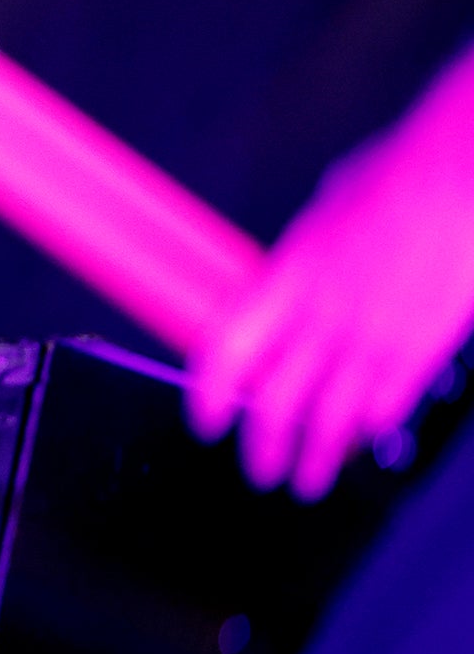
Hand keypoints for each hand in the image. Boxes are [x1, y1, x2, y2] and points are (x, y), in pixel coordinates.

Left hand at [187, 47, 473, 498]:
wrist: (459, 173)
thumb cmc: (396, 175)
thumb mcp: (324, 212)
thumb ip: (301, 261)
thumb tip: (286, 279)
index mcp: (285, 276)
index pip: (225, 352)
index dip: (207, 395)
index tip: (205, 419)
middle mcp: (321, 315)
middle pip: (274, 402)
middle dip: (262, 446)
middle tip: (258, 469)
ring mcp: (371, 336)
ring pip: (330, 419)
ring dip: (316, 457)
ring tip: (307, 480)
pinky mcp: (420, 348)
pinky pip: (387, 405)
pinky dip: (371, 429)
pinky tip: (364, 440)